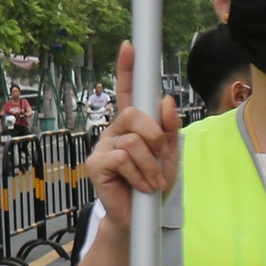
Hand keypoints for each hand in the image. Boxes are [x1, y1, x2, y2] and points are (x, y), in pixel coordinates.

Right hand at [86, 41, 180, 230]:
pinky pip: (123, 158)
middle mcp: (114, 131)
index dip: (128, 69)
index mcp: (132, 126)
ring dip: (150, 164)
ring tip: (151, 181)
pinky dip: (139, 174)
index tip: (130, 46)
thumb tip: (166, 101)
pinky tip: (140, 186)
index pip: (129, 92)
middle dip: (155, 136)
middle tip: (160, 157)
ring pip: (133, 141)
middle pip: (135, 114)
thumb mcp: (170, 155)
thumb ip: (169, 130)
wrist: (141, 218)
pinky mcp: (96, 165)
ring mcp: (103, 147)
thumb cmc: (153, 185)